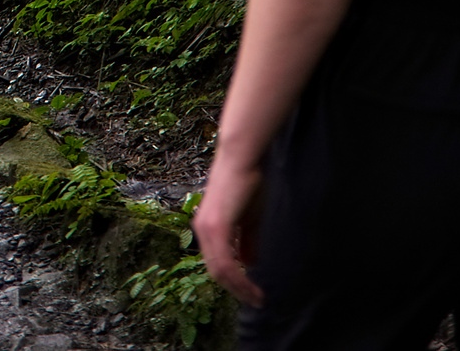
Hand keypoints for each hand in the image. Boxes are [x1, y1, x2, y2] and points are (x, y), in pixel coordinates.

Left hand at [191, 157, 265, 306]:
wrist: (242, 159)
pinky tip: (251, 285)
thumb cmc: (248, 184)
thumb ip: (247, 241)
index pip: (217, 263)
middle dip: (237, 290)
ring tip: (256, 297)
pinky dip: (238, 277)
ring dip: (239, 287)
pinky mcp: (215, 226)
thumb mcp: (249, 220)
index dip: (234, 282)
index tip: (252, 293)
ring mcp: (206, 228)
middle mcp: (202, 230)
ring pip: (219, 270)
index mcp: (208, 229)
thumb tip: (248, 264)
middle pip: (216, 271)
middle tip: (256, 300)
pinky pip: (224, 261)